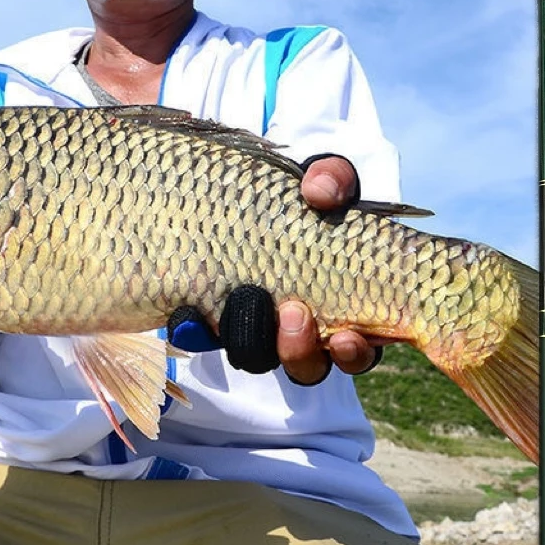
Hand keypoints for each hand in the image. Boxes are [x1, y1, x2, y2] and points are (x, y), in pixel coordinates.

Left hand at [167, 155, 387, 384]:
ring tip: (246, 298)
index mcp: (344, 305)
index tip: (348, 337)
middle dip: (300, 350)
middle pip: (307, 366)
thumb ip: (333, 179)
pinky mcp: (210, 316)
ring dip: (254, 340)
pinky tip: (187, 311)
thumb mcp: (324, 178)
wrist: (238, 187)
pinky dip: (195, 326)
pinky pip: (203, 336)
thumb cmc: (301, 191)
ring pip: (258, 357)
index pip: (358, 348)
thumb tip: (322, 193)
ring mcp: (255, 324)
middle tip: (294, 313)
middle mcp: (302, 328)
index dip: (354, 352)